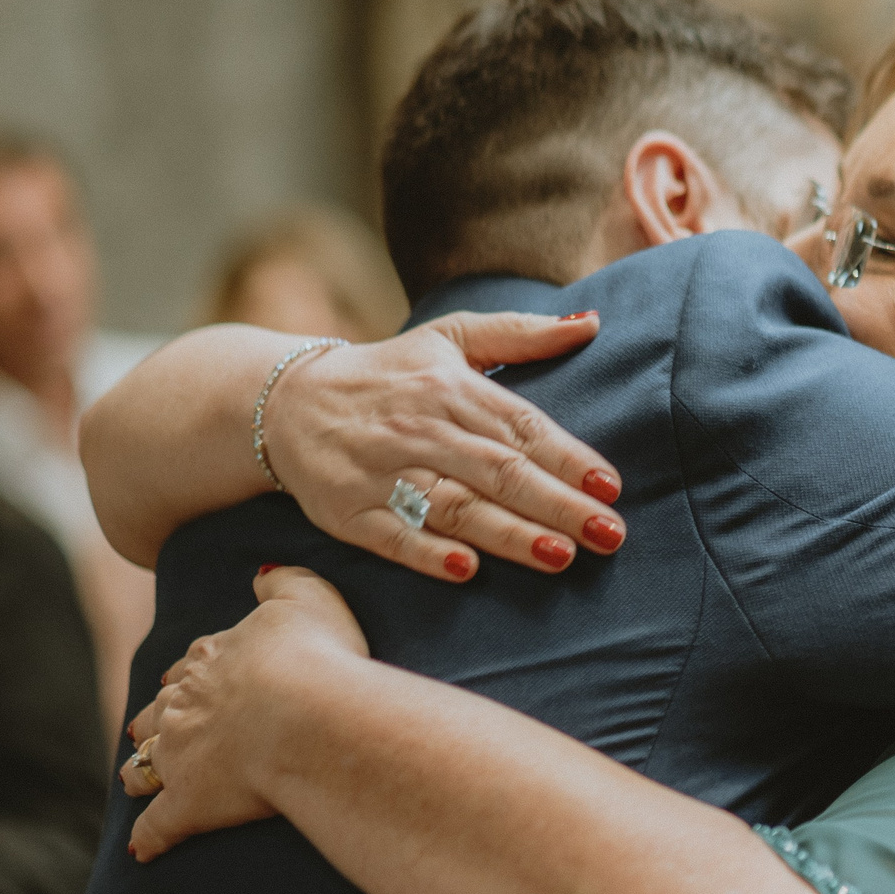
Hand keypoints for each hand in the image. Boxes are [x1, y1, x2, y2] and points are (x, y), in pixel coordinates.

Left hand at [123, 567, 369, 860]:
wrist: (310, 717)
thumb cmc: (318, 657)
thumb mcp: (308, 597)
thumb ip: (283, 581)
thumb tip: (260, 574)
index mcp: (213, 658)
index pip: (193, 663)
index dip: (191, 672)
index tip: (189, 677)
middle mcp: (185, 704)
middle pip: (159, 711)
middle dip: (154, 718)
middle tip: (149, 727)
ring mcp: (181, 756)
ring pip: (145, 763)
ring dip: (139, 770)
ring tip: (135, 778)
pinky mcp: (188, 804)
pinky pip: (158, 826)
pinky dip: (147, 837)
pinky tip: (143, 849)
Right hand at [264, 311, 622, 582]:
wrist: (283, 401)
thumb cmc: (388, 374)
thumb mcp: (448, 338)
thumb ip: (519, 333)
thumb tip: (590, 322)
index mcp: (448, 387)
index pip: (520, 426)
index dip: (568, 457)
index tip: (611, 486)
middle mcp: (417, 428)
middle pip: (497, 470)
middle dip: (557, 503)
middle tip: (609, 533)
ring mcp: (379, 472)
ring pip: (452, 506)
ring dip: (507, 533)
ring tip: (560, 556)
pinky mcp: (347, 511)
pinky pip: (391, 537)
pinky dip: (428, 554)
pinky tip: (467, 571)